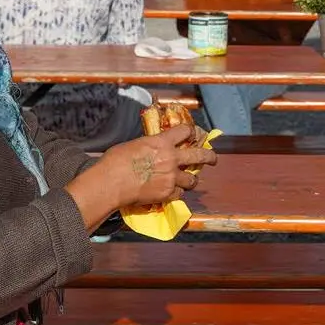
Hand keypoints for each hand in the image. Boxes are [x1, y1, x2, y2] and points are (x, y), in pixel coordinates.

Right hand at [66, 124, 216, 221]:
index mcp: (161, 142)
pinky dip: (177, 192)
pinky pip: (180, 193)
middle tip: (213, 159)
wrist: (111, 183)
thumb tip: (151, 149)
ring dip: (191, 179)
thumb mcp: (134, 145)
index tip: (193, 134)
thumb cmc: (115, 161)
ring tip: (189, 180)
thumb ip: (149, 146)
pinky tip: (172, 191)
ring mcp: (172, 177)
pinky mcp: (168, 193)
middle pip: (200, 155)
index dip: (191, 132)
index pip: (185, 131)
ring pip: (192, 179)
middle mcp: (171, 158)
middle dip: (209, 157)